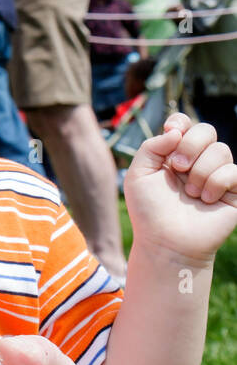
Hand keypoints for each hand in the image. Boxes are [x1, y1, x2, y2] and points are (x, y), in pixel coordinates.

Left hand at [124, 112, 236, 262]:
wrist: (166, 241)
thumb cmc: (149, 210)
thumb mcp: (138, 174)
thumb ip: (152, 146)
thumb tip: (176, 130)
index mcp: (173, 154)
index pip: (184, 124)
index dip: (180, 123)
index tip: (171, 132)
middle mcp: (196, 161)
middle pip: (206, 130)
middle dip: (190, 145)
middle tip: (177, 167)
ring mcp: (216, 175)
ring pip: (221, 150)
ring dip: (200, 171)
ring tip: (189, 193)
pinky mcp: (234, 191)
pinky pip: (233, 171)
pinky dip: (215, 183)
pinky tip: (205, 199)